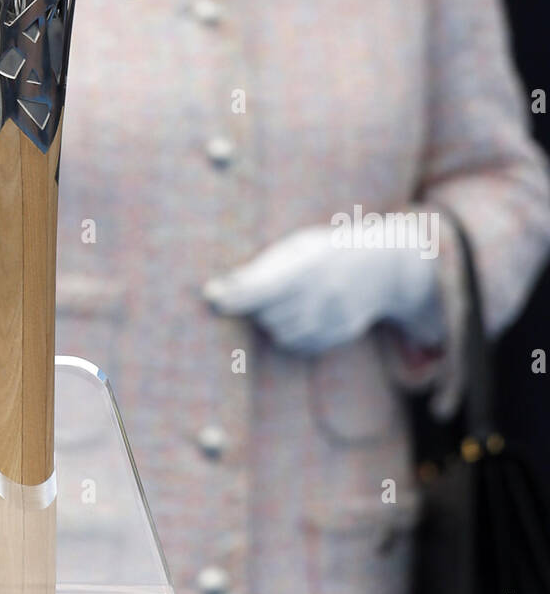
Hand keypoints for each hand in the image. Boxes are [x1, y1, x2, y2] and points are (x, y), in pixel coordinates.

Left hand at [202, 221, 444, 354]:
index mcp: (308, 266)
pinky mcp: (339, 335)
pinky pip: (300, 345)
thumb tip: (218, 291)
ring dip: (272, 321)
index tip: (212, 296)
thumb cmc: (326, 252)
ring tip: (283, 301)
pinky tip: (300, 314)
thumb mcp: (296, 248)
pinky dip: (291, 334)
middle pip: (268, 316)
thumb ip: (261, 269)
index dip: (235, 295)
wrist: (380, 268)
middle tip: (258, 292)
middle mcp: (322, 295)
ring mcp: (333, 319)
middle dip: (256, 307)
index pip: (264, 287)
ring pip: (282, 334)